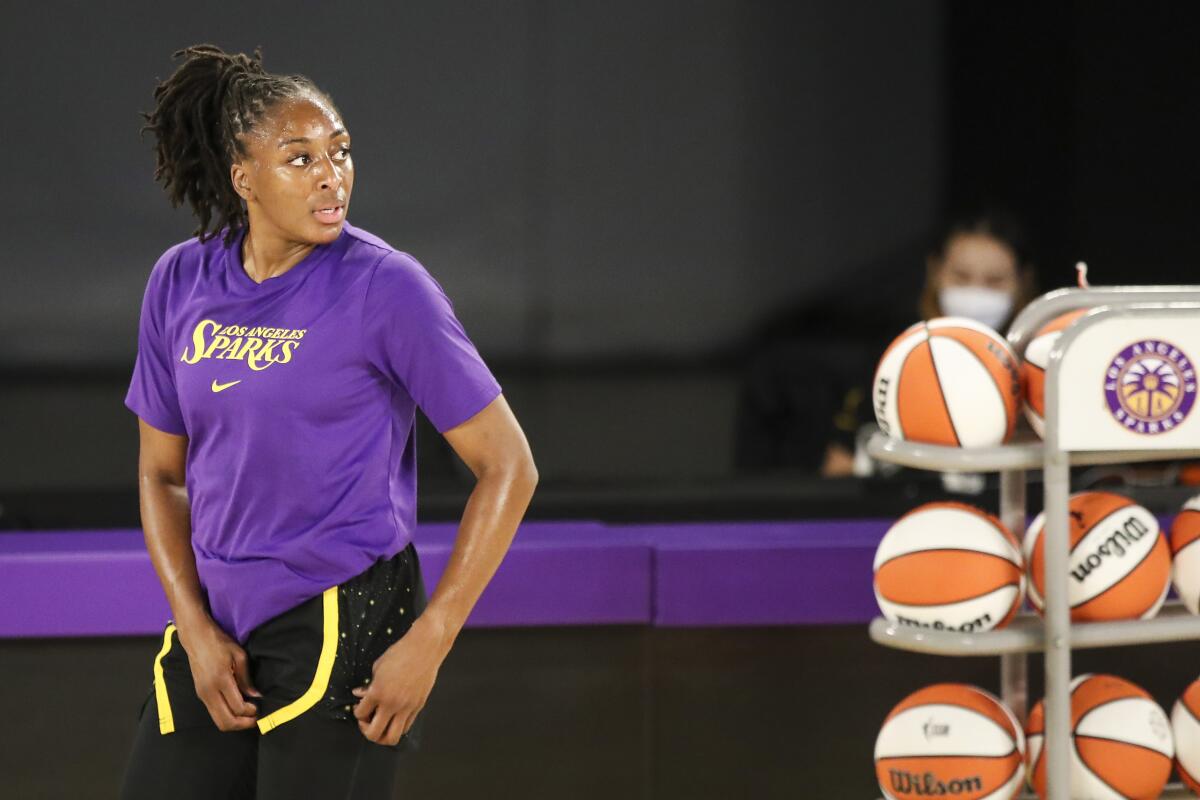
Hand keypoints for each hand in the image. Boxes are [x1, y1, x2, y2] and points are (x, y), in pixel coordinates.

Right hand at [177, 618, 261, 730]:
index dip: (251, 712)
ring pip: (218, 721)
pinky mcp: (200, 695)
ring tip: (248, 717)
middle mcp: (209, 692)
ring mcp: (202, 695)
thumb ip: (246, 678)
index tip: (260, 707)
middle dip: (243, 724)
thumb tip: (256, 696)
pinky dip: (226, 716)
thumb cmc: (219, 643)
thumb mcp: (239, 656)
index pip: (238, 707)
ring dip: (234, 723)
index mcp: (221, 680)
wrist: (196, 638)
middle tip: (255, 720)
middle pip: (226, 721)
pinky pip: (214, 713)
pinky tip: (237, 709)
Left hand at [352, 616, 446, 744]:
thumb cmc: (401, 652)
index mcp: (378, 692)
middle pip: (374, 734)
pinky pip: (406, 727)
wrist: (425, 648)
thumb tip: (359, 694)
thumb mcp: (378, 666)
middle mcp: (392, 704)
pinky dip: (397, 727)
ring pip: (392, 738)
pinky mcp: (418, 707)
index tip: (359, 706)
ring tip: (380, 723)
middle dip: (366, 730)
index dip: (357, 712)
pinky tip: (394, 716)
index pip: (360, 714)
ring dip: (382, 735)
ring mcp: (407, 707)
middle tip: (366, 720)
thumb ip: (368, 684)